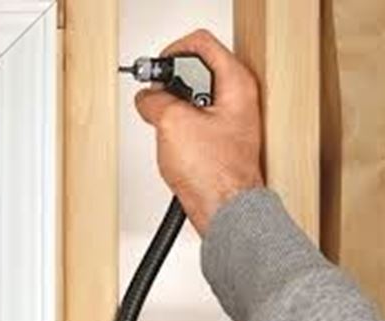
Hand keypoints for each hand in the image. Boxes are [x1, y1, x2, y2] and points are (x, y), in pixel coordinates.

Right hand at [135, 30, 263, 234]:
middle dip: (170, 86)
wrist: (223, 211)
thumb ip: (155, 100)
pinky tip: (173, 146)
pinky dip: (176, 131)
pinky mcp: (218, 143)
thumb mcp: (173, 124)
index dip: (173, 53)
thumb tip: (147, 99)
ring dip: (171, 112)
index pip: (201, 44)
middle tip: (158, 102)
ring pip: (191, 102)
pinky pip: (191, 125)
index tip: (157, 72)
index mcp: (235, 84)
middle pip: (196, 72)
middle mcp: (237, 101)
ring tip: (166, 129)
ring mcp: (228, 123)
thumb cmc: (215, 176)